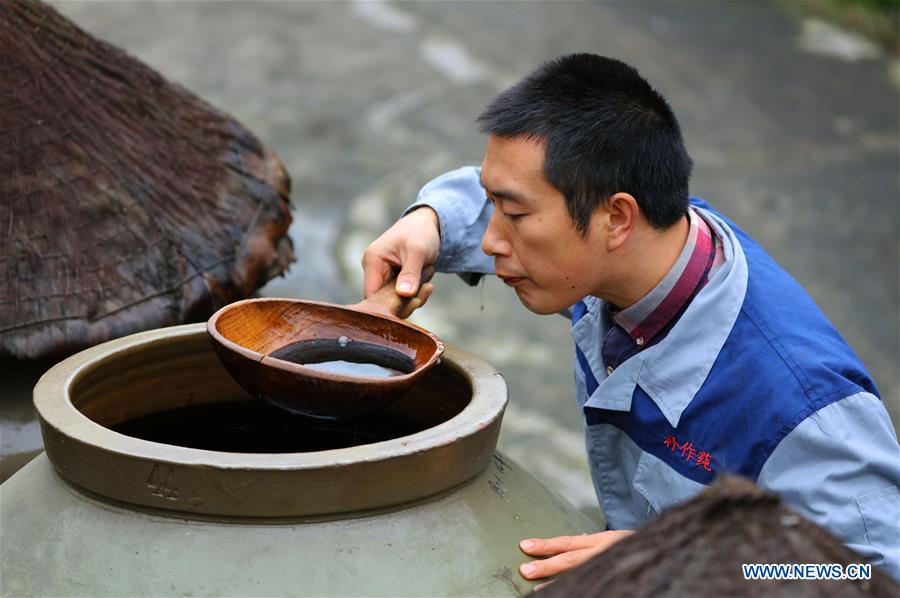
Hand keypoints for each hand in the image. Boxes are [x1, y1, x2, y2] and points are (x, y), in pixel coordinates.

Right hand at [362, 207, 440, 299]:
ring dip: (414, 294)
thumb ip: (410, 273)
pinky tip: (426, 279)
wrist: (428, 224)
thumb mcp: (417, 251)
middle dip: (406, 300)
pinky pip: (402, 294)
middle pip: (383, 300)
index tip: (414, 301)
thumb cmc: (421, 232)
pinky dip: (416, 291)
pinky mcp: (392, 278)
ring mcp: (383, 274)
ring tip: (427, 274)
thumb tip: (404, 294)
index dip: (389, 304)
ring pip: (395, 299)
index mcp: (372, 260)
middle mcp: (373, 269)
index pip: (372, 295)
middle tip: (427, 288)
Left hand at [518, 530, 632, 585]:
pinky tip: (565, 593)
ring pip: (580, 574)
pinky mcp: (618, 580)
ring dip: (557, 584)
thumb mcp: (613, 540)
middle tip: (525, 570)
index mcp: (603, 540)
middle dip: (547, 565)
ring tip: (537, 590)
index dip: (547, 544)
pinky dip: (579, 589)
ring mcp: (611, 566)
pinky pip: (595, 586)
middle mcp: (606, 552)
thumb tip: (564, 547)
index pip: (569, 542)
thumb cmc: (635, 547)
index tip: (525, 546)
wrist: (666, 549)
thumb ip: (591, 545)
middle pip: (571, 559)